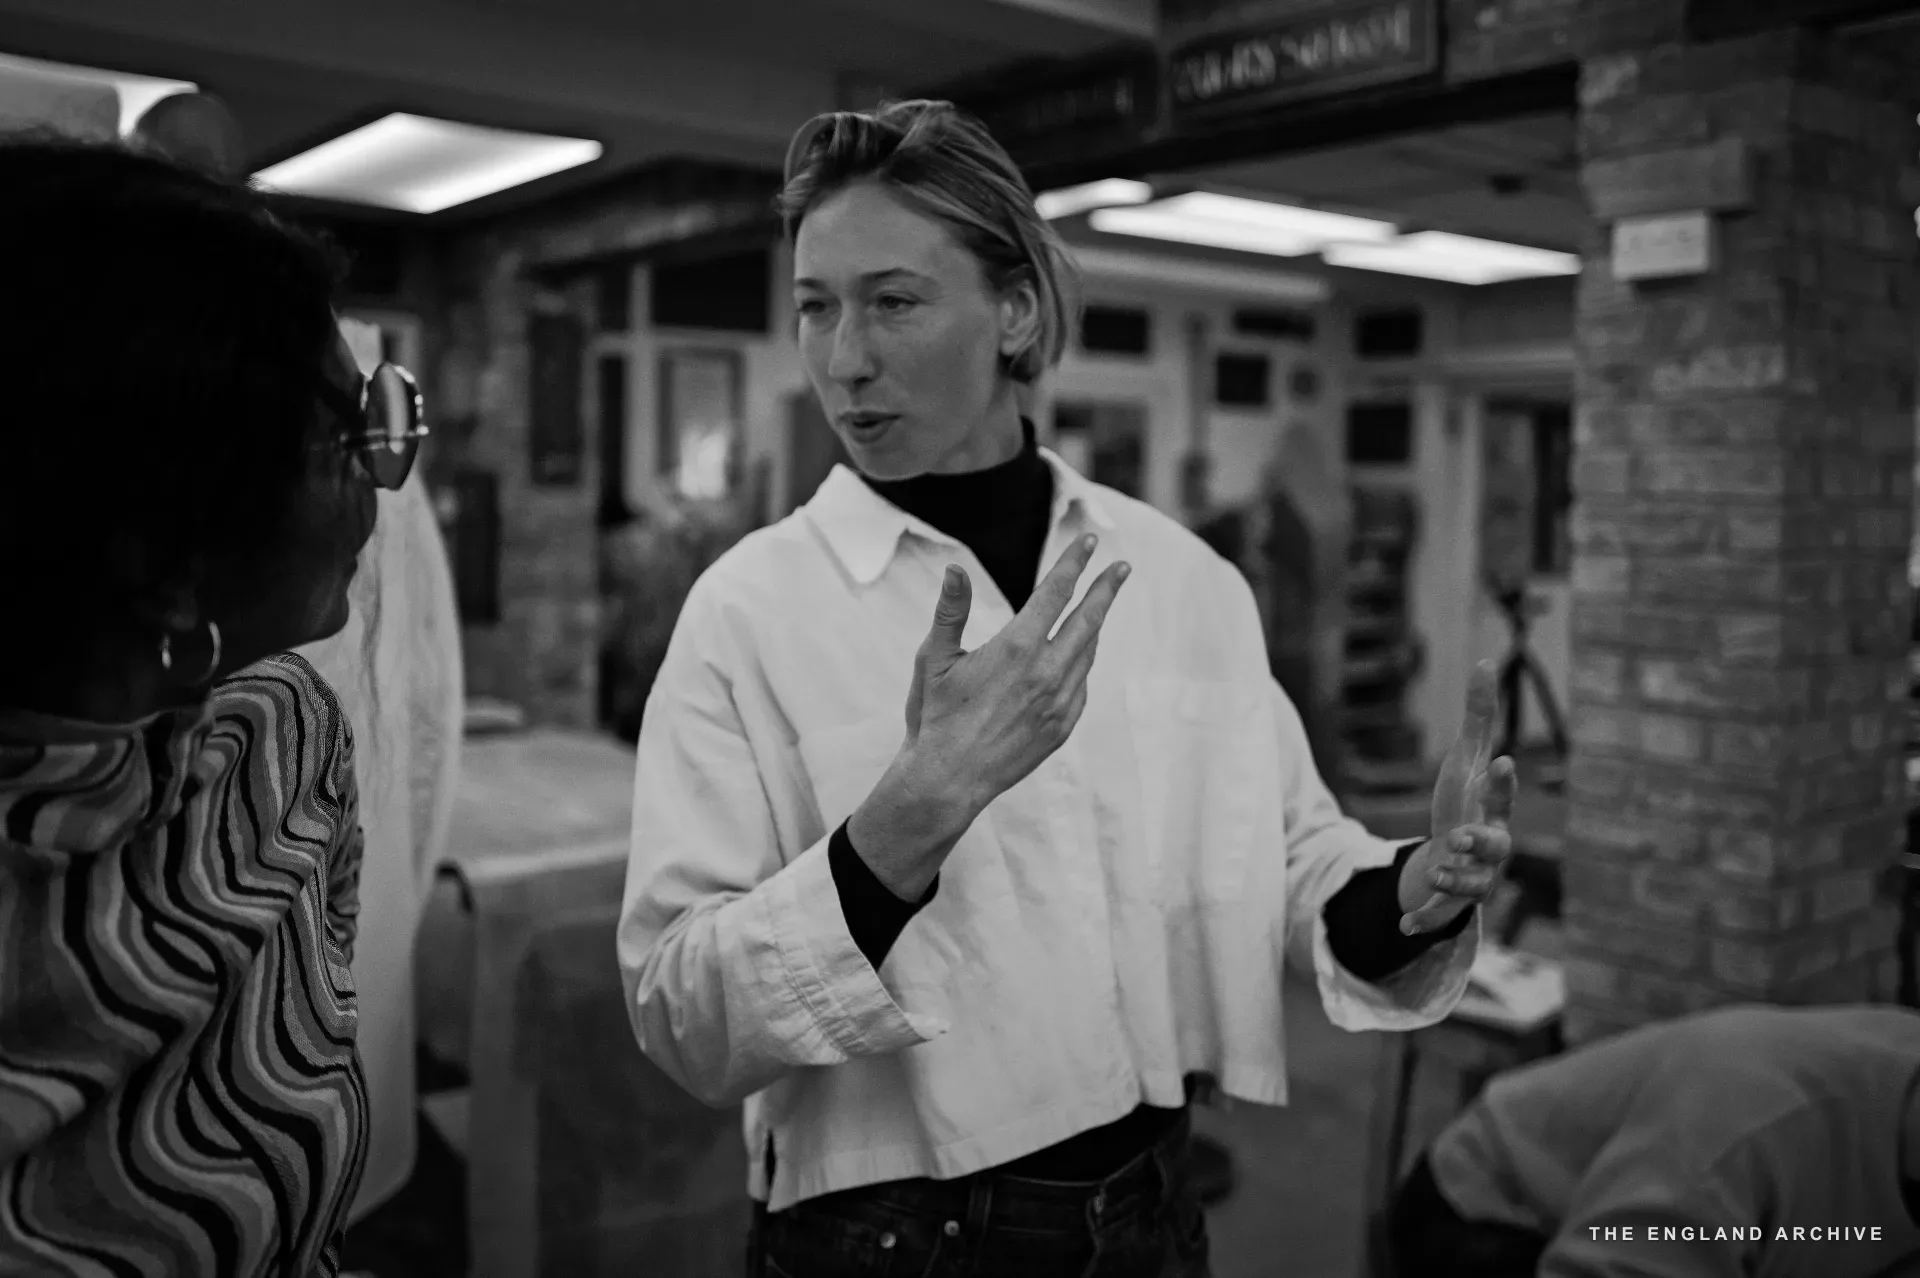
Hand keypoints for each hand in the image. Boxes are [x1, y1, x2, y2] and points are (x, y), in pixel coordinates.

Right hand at [908, 533, 1129, 795]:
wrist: (950, 779)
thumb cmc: (936, 714)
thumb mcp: (934, 658)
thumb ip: (950, 610)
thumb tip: (955, 568)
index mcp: (1015, 648)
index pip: (1054, 593)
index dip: (1073, 564)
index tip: (1087, 542)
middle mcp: (1045, 673)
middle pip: (1088, 620)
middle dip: (1107, 589)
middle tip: (1123, 567)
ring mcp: (1059, 701)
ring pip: (1087, 652)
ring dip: (1095, 625)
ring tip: (1100, 605)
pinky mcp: (1063, 726)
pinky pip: (1081, 684)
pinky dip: (1082, 662)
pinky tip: (1077, 654)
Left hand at [1397, 659, 1516, 934]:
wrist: (1456, 857)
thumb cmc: (1466, 803)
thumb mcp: (1465, 761)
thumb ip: (1478, 717)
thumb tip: (1486, 660)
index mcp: (1494, 811)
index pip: (1503, 794)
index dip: (1502, 781)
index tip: (1500, 762)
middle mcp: (1491, 848)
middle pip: (1497, 847)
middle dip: (1482, 841)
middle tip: (1463, 833)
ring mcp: (1473, 878)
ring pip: (1473, 886)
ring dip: (1454, 880)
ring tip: (1434, 871)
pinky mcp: (1450, 903)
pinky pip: (1440, 916)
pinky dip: (1423, 921)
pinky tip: (1402, 928)